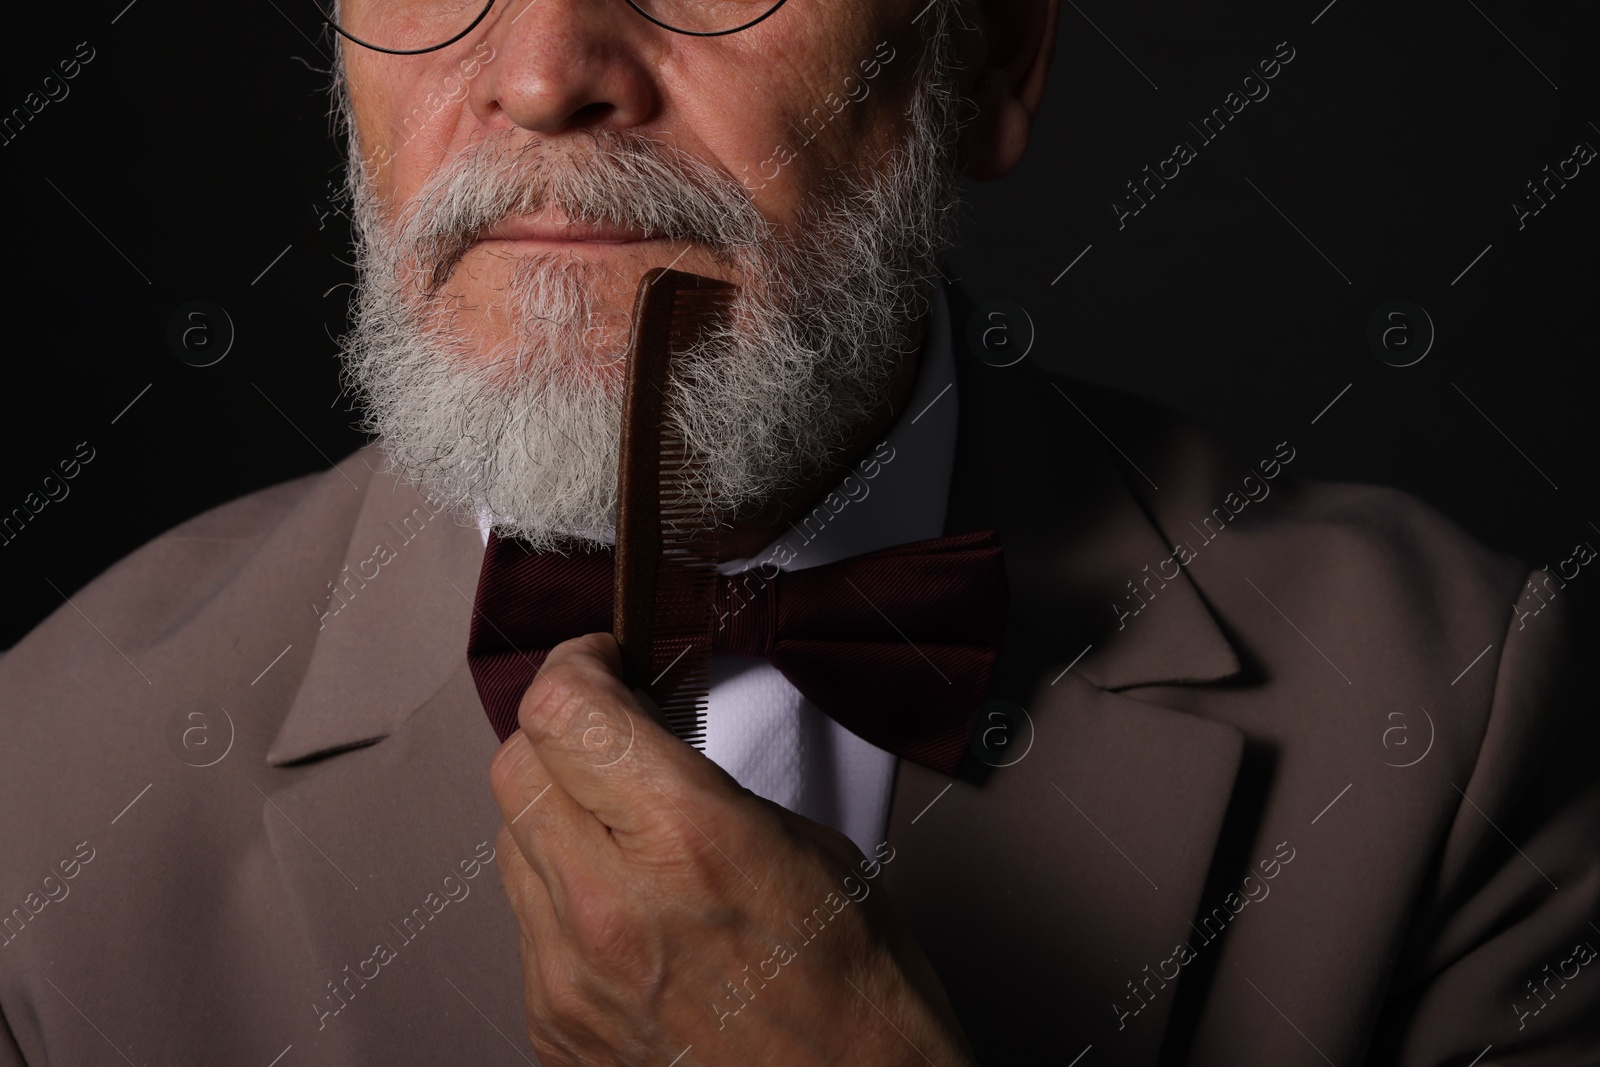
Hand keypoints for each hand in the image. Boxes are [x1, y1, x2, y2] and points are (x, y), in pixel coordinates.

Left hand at [487, 632, 975, 1065]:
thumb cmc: (860, 997)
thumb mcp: (811, 847)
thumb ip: (704, 785)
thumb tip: (646, 747)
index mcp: (687, 840)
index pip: (561, 708)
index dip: (578, 666)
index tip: (603, 664)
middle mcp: (610, 907)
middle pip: (515, 765)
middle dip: (561, 733)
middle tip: (610, 733)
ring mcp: (570, 975)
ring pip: (510, 842)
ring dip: (556, 814)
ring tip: (625, 829)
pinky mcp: (554, 1026)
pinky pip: (526, 922)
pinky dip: (564, 896)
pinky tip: (628, 909)